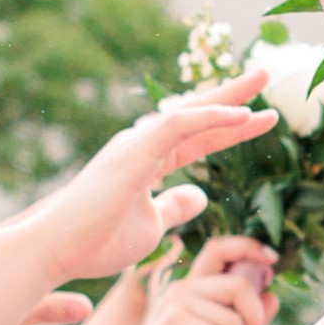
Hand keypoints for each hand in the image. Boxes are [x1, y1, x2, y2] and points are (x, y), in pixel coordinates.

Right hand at [12, 78, 282, 291]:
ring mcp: (135, 147)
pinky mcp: (131, 155)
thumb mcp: (152, 227)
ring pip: (189, 114)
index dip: (231, 128)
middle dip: (233, 94)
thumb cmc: (96, 241)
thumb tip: (200, 195)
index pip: (198, 139)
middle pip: (196, 115)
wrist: (57, 251)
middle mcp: (142, 145)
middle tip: (266, 72)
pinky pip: (177, 127)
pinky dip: (208, 118)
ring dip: (227, 97)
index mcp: (147, 160)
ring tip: (262, 80)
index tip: (265, 117)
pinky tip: (238, 114)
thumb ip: (174, 207)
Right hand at [117, 235, 281, 324]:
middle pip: (239, 285)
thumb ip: (244, 317)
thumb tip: (273, 297)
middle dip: (255, 317)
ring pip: (232, 320)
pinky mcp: (174, 324)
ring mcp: (177, 303)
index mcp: (195, 285)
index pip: (220, 249)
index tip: (272, 259)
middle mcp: (184, 287)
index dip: (248, 247)